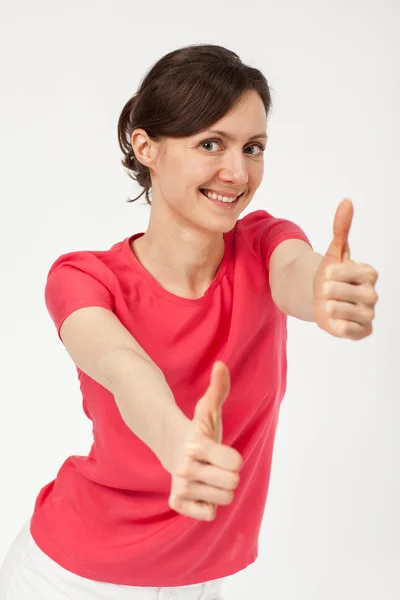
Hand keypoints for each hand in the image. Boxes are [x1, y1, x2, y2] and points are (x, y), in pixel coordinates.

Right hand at [168, 361, 242, 520]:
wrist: (173, 449)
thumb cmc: (199, 430)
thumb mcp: (209, 410)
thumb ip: (218, 388)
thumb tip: (221, 364)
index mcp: (197, 445)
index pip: (235, 462)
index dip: (234, 458)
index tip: (222, 451)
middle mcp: (186, 467)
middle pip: (232, 483)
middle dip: (228, 475)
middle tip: (215, 465)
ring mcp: (181, 486)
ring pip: (224, 499)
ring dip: (219, 489)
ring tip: (207, 476)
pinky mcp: (177, 502)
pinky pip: (209, 515)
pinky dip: (208, 505)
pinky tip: (201, 491)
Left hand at [313, 199, 378, 339]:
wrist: (320, 298)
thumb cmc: (330, 274)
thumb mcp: (334, 251)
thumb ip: (341, 228)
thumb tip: (347, 201)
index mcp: (369, 274)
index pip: (358, 272)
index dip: (338, 273)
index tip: (327, 274)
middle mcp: (372, 294)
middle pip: (357, 294)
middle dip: (334, 291)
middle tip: (324, 290)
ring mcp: (368, 314)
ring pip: (354, 313)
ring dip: (334, 307)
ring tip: (326, 304)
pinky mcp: (361, 331)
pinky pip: (353, 331)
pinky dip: (341, 326)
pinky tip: (332, 320)